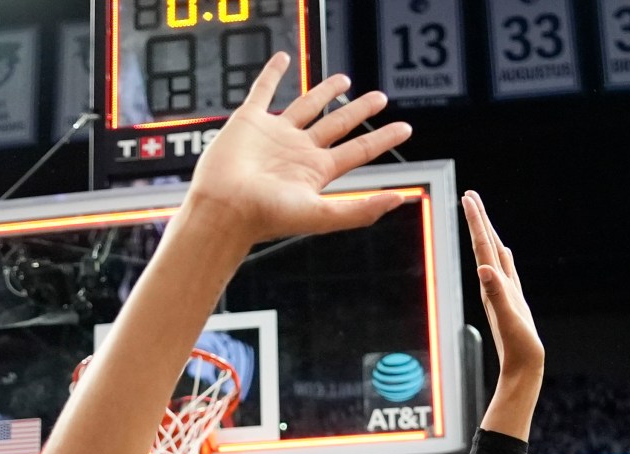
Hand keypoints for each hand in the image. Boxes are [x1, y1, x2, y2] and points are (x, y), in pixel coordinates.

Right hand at [183, 58, 410, 245]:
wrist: (223, 208)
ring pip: (307, 106)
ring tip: (344, 80)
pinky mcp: (249, 121)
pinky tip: (283, 60)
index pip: (359, 150)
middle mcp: (299, 151)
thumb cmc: (265, 216)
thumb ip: (360, 210)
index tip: (405, 128)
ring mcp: (275, 135)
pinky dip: (272, 74)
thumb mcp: (320, 215)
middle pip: (338, 125)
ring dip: (325, 92)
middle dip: (359, 111)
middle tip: (379, 98)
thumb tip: (399, 200)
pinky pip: (263, 91)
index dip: (384, 138)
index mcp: (316, 171)